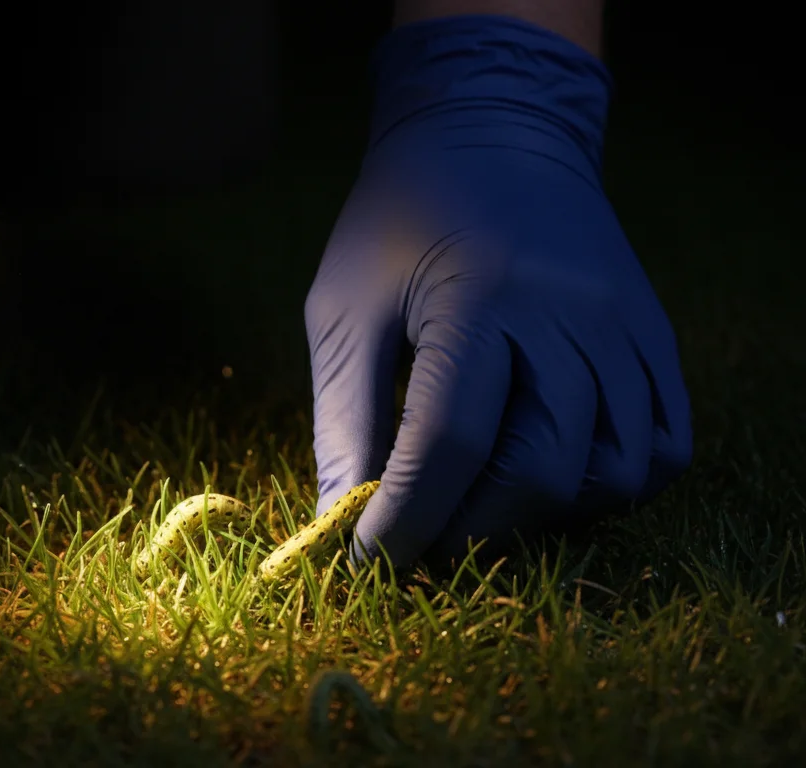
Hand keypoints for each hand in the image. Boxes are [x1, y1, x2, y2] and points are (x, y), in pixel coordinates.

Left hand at [304, 15, 692, 567]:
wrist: (493, 133)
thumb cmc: (396, 223)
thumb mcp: (344, 307)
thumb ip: (344, 417)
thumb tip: (340, 521)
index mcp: (476, 296)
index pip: (450, 443)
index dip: (407, 519)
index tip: (370, 563)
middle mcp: (567, 313)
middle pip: (540, 470)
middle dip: (470, 530)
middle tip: (420, 537)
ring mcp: (624, 326)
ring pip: (614, 473)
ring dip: (541, 516)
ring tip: (480, 504)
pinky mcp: (654, 337)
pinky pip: (664, 447)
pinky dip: (612, 487)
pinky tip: (550, 476)